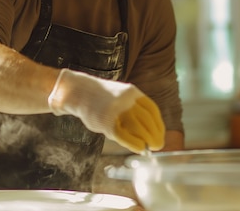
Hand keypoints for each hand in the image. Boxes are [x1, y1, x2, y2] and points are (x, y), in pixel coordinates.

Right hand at [47, 68, 164, 152]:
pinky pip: (125, 135)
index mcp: (132, 92)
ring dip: (146, 140)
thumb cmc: (101, 97)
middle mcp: (126, 100)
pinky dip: (134, 144)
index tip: (160, 134)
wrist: (78, 91)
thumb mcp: (120, 96)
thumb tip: (147, 129)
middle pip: (147, 120)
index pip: (152, 110)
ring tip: (149, 148)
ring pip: (138, 128)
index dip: (158, 125)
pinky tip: (139, 149)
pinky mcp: (106, 122)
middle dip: (154, 135)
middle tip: (157, 145)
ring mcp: (116, 111)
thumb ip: (133, 108)